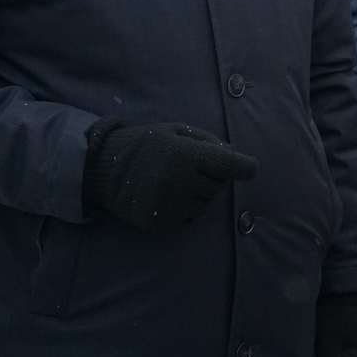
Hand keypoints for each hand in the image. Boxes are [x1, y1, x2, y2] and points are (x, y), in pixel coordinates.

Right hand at [82, 120, 257, 234]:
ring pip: (205, 206)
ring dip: (197, 196)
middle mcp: (180, 182)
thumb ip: (208, 141)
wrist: (107, 170)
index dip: (245, 167)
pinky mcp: (162, 225)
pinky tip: (168, 200)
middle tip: (189, 170)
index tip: (250, 168)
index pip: (230, 166)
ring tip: (174, 184)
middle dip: (211, 178)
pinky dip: (185, 212)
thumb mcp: (177, 131)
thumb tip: (237, 156)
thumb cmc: (148, 145)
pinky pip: (190, 221)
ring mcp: (170, 206)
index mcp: (186, 155)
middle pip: (218, 186)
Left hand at [315, 293, 356, 356]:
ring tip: (320, 333)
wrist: (338, 281)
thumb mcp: (329, 342)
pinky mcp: (349, 329)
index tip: (321, 351)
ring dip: (326, 349)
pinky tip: (322, 328)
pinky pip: (336, 344)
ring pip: (337, 355)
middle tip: (319, 341)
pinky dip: (327, 340)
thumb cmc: (334, 312)